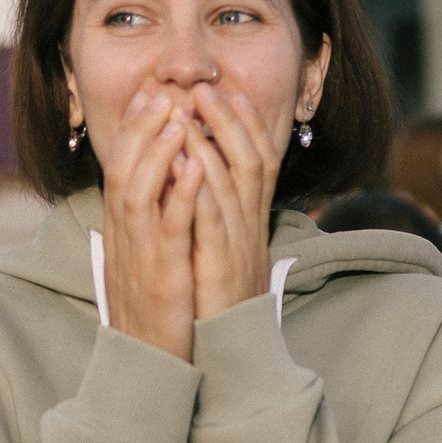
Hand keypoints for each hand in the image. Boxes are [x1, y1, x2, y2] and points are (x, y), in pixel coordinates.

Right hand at [99, 82, 206, 358]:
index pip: (121, 168)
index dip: (133, 129)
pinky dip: (181, 193)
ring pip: (136, 190)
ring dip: (157, 149)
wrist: (149, 367)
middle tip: (161, 90)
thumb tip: (162, 191)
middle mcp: (123, 237)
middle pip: (122, 168)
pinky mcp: (160, 276)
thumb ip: (151, 226)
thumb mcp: (148, 261)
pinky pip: (168, 228)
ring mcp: (139, 256)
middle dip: (140, 126)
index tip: (149, 94)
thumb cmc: (156, 314)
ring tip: (178, 114)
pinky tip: (198, 165)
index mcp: (123, 232)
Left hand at [184, 80, 279, 323]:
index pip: (260, 165)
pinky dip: (198, 184)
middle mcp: (251, 229)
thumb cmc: (221, 308)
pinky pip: (212, 216)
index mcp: (251, 226)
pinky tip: (181, 158)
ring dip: (212, 140)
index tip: (232, 94)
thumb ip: (218, 224)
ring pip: (234, 181)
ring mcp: (239, 245)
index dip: (248, 127)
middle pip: (252, 161)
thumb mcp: (224, 257)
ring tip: (190, 107)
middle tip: (208, 87)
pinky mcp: (221, 264)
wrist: (229, 355)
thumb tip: (204, 193)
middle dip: (230, 121)